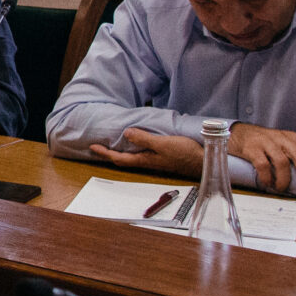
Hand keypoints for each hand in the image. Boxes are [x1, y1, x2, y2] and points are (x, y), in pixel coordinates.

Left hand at [85, 128, 202, 175]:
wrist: (202, 162)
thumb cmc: (184, 153)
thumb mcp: (162, 143)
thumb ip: (144, 139)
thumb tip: (125, 133)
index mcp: (144, 159)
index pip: (119, 157)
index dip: (105, 153)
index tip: (92, 147)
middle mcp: (147, 162)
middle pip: (123, 159)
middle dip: (109, 154)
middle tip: (97, 147)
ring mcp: (154, 161)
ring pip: (131, 158)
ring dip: (119, 152)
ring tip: (111, 145)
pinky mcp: (161, 158)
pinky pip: (141, 154)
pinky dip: (132, 150)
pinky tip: (135, 145)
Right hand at [227, 122, 295, 193]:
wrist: (235, 132)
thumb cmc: (259, 141)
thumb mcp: (277, 141)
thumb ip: (290, 151)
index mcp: (288, 137)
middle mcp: (279, 138)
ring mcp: (265, 142)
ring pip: (281, 161)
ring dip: (284, 179)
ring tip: (282, 188)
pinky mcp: (251, 149)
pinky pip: (263, 165)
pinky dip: (267, 178)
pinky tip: (267, 183)